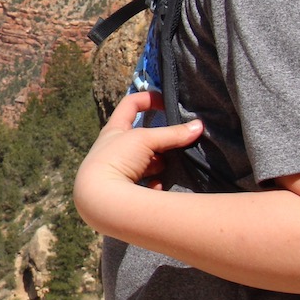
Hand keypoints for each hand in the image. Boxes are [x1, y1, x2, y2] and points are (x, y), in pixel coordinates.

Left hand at [73, 91, 202, 231]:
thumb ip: (172, 134)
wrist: (101, 201)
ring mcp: (119, 170)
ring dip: (160, 164)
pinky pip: (147, 184)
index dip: (148, 99)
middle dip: (160, 140)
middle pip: (142, 137)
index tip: (167, 102)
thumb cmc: (117, 159)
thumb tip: (198, 126)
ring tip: (174, 165)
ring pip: (147, 162)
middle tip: (177, 143)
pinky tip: (160, 187)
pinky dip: (156, 184)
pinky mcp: (126, 191)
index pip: (130, 104)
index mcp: (114, 131)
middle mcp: (114, 149)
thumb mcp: (144, 140)